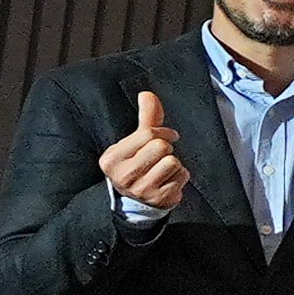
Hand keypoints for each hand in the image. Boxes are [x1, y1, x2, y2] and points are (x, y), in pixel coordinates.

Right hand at [98, 88, 191, 213]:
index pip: (147, 134)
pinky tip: (168, 180)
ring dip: (174, 163)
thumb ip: (145, 118)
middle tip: (160, 156)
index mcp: (112, 159)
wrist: (137, 200)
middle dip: (166, 149)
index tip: (167, 135)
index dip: (163, 132)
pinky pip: (181, 176)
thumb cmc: (137, 163)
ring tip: (162, 168)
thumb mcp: (135, 141)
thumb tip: (147, 94)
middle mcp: (123, 176)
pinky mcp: (158, 199)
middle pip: (161, 147)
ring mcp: (141, 189)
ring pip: (173, 162)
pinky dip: (180, 175)